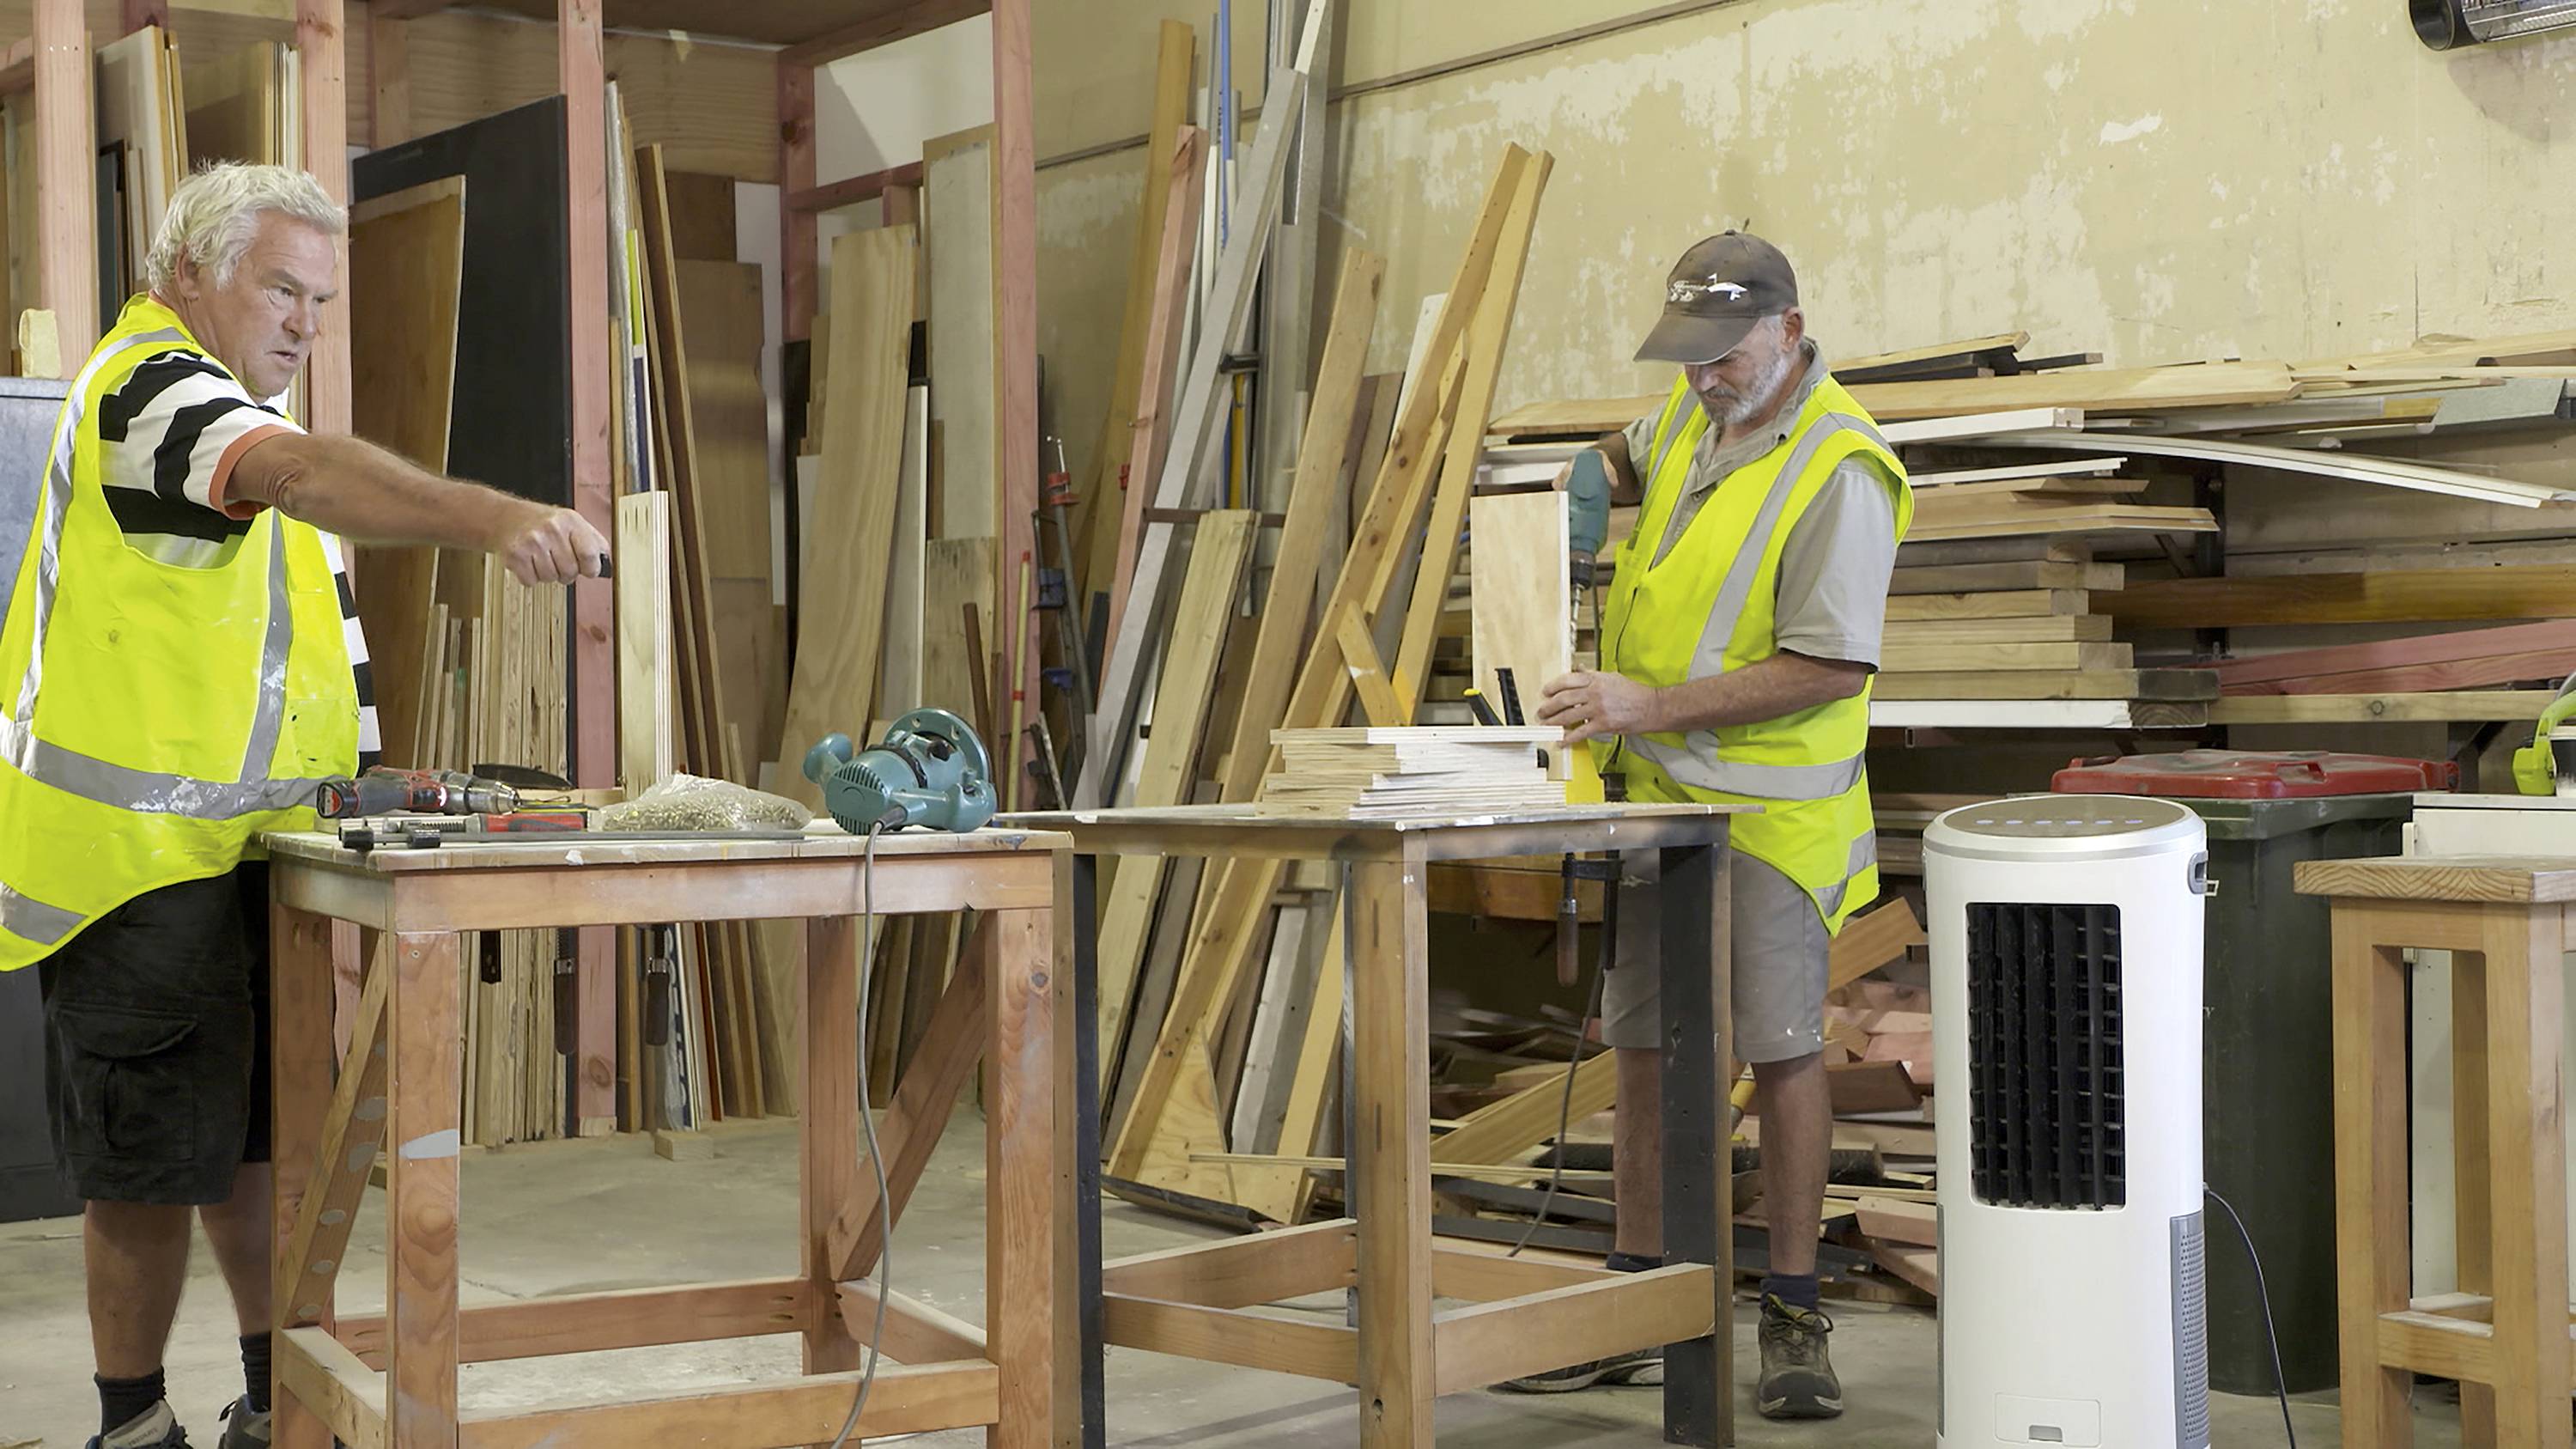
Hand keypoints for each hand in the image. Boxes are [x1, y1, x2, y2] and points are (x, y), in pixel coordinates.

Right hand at [494, 504, 610, 585]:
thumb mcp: (572, 523)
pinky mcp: (515, 554)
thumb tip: (606, 563)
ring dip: (548, 575)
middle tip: (559, 561)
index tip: (588, 570)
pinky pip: (531, 581)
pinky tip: (529, 562)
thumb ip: (594, 542)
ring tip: (543, 559)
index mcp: (570, 521)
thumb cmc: (542, 523)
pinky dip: (531, 577)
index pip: (590, 555)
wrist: (506, 517)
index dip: (591, 568)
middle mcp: (552, 529)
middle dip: (567, 572)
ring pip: (551, 578)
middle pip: (571, 571)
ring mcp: (532, 542)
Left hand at [1533, 669, 1661, 744]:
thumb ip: (1593, 675)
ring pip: (1568, 715)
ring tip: (1546, 725)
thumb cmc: (1634, 693)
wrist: (1651, 706)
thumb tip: (1578, 670)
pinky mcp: (1603, 724)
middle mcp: (1595, 692)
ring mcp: (1598, 708)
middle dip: (1548, 706)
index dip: (1553, 687)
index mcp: (1596, 679)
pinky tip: (1561, 741)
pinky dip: (1568, 738)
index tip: (1545, 692)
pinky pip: (1580, 732)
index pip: (1567, 680)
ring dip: (1553, 722)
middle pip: (1564, 698)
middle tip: (1541, 711)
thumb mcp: (1612, 677)